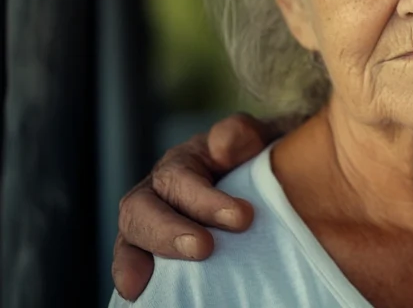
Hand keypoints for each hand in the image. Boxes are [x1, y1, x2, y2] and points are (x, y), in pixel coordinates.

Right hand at [111, 112, 280, 300]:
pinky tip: (138, 296)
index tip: (241, 218)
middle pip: (141, 210)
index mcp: (184, 161)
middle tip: (203, 248)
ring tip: (143, 286)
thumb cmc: (259, 159)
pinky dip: (131, 277)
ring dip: (134, 262)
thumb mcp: (257, 138)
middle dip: (168, 232)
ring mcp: (152, 223)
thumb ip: (241, 135)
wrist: (268, 175)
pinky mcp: (154, 252)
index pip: (180, 178)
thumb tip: (222, 147)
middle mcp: (159, 193)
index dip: (205, 200)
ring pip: (129, 239)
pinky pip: (134, 264)